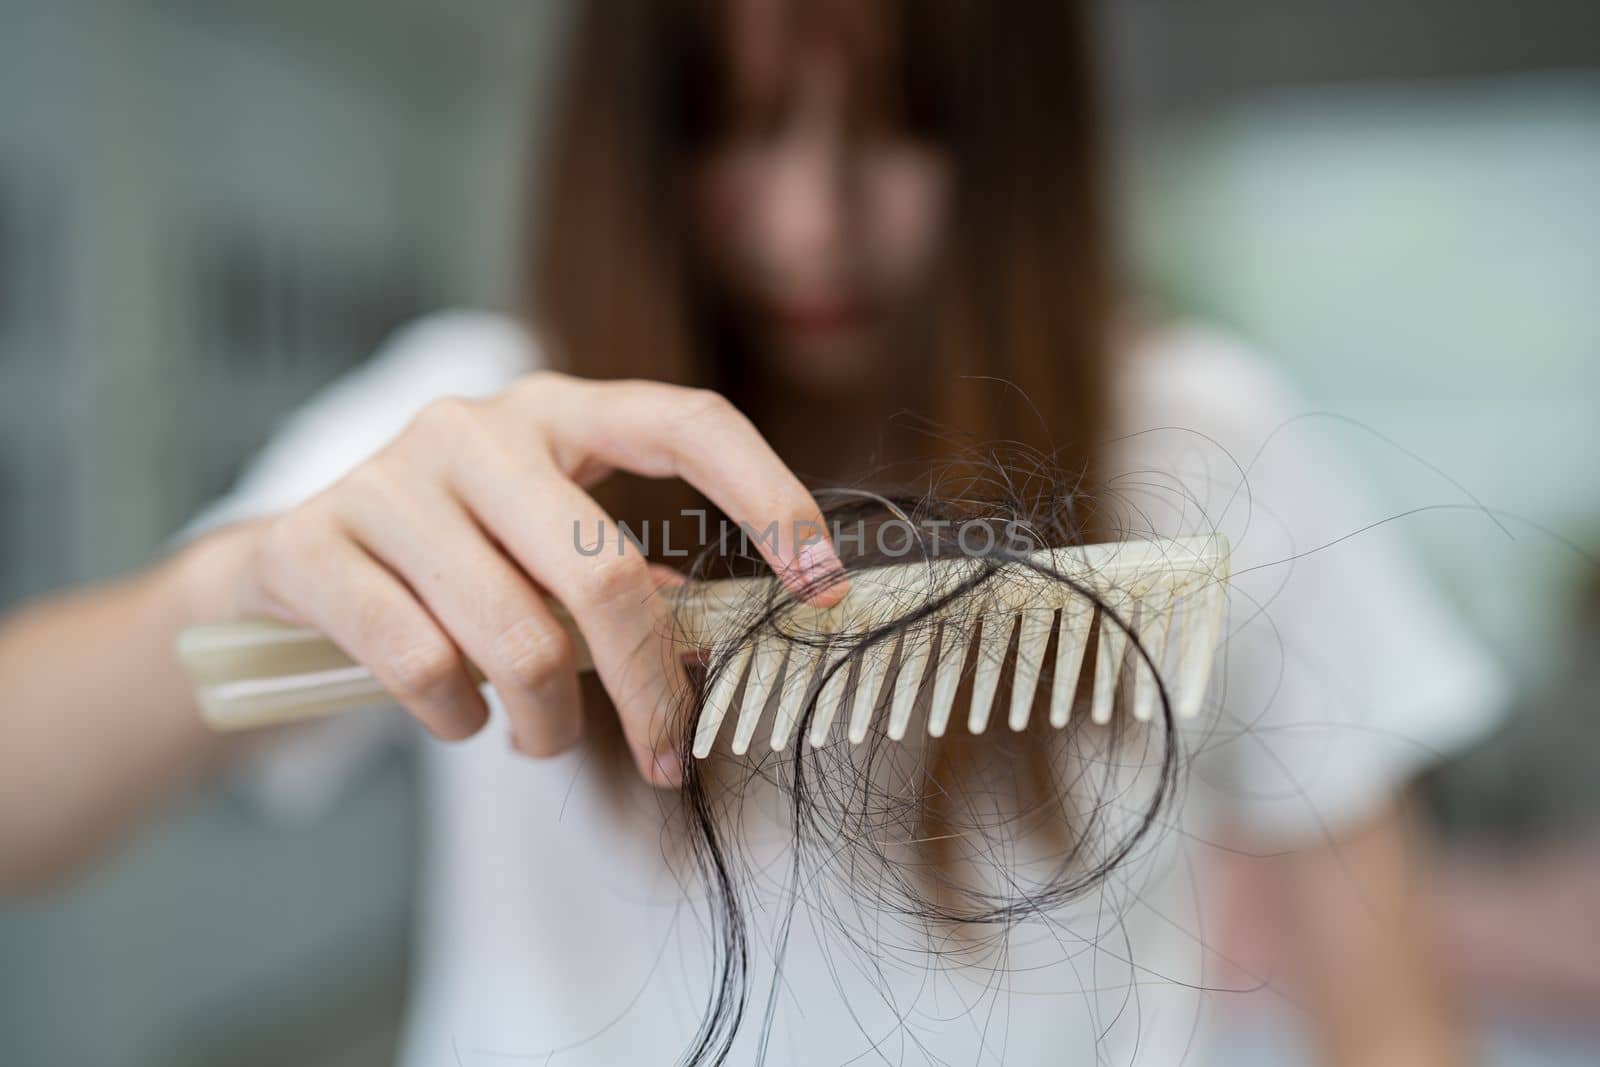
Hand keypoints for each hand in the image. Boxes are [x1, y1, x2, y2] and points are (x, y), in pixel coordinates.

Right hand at [206, 373, 844, 786]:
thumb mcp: (544, 552)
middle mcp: (474, 426)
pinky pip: (424, 669)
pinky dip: (460, 721)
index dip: (770, 498)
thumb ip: (623, 582)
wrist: (293, 569)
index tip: (826, 584)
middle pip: (604, 574)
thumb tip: (709, 644)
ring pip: (516, 640)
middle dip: (648, 690)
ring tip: (538, 734)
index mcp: (555, 412)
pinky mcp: (312, 544)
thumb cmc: (453, 565)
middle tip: (663, 753)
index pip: (687, 423)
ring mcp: (387, 478)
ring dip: (547, 722)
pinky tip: (460, 716)